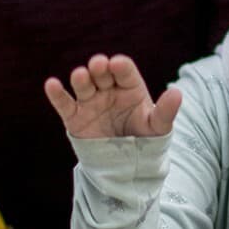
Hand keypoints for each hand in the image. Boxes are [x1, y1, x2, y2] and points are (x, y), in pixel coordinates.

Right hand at [45, 55, 181, 139]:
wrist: (125, 163)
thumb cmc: (145, 138)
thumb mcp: (157, 126)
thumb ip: (165, 111)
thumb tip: (177, 92)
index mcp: (129, 86)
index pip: (125, 71)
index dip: (120, 66)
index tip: (117, 64)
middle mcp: (108, 89)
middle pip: (102, 73)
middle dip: (99, 68)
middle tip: (99, 65)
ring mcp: (90, 102)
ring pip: (83, 85)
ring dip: (81, 78)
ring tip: (81, 76)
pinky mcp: (75, 117)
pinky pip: (64, 103)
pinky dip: (56, 94)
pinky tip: (51, 84)